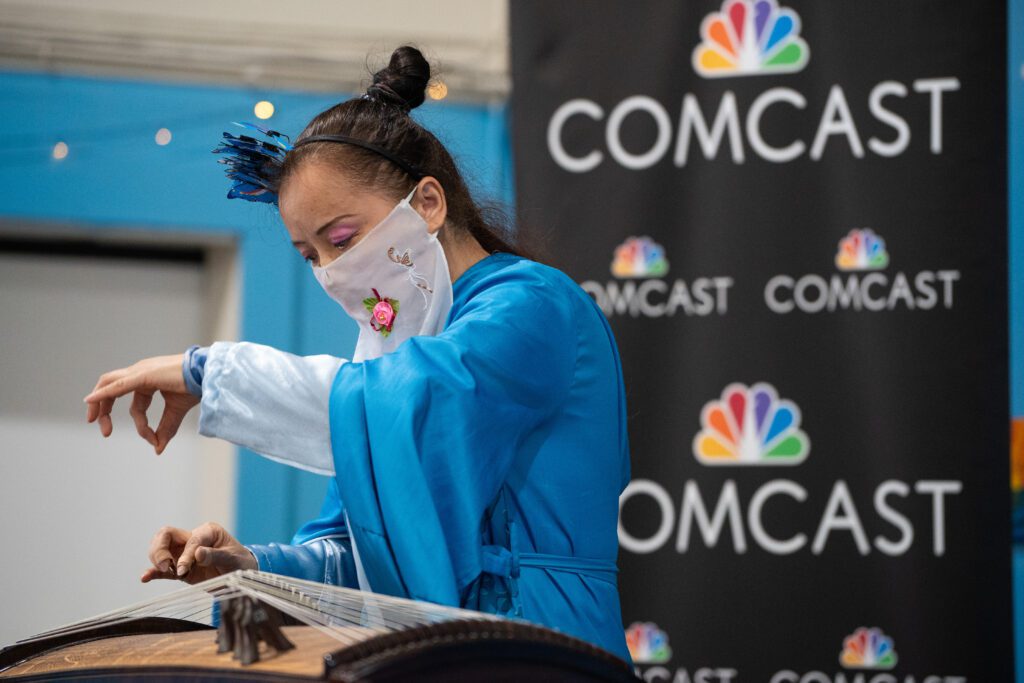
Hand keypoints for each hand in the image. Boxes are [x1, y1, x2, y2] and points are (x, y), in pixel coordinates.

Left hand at [84, 354, 199, 454]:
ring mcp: (140, 371)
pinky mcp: (143, 375)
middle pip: (112, 389)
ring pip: (109, 383)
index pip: (136, 404)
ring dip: (99, 403)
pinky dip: (102, 393)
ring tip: (93, 420)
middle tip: (105, 432)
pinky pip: (117, 385)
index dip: (140, 425)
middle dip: (104, 411)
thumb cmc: (196, 386)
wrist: (208, 374)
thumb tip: (158, 449)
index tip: (151, 439)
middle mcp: (140, 372)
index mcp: (148, 380)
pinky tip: (90, 401)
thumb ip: (166, 428)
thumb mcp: (176, 411)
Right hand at [141, 522, 256, 584]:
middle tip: (166, 565)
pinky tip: (145, 578)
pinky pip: (164, 569)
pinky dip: (153, 573)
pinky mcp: (181, 569)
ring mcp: (184, 554)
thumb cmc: (240, 562)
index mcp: (207, 531)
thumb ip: (216, 555)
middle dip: (160, 549)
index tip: (183, 569)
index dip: (185, 554)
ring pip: (160, 549)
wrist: (242, 574)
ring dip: (157, 559)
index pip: (189, 539)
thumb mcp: (233, 558)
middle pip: (165, 535)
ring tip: (166, 571)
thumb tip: (197, 553)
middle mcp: (192, 539)